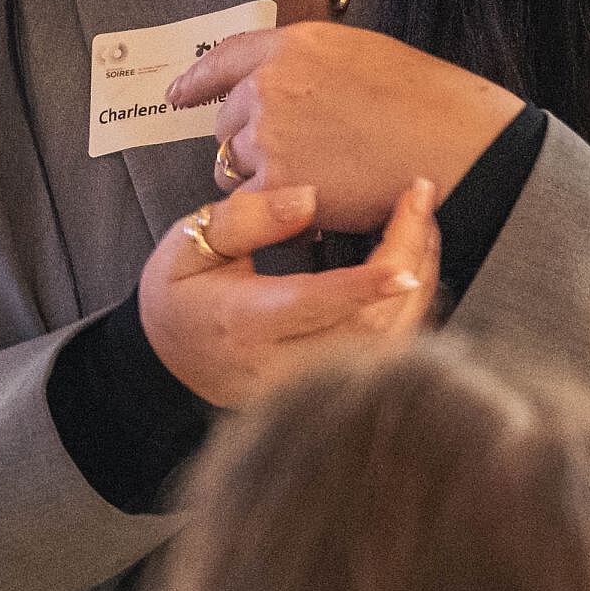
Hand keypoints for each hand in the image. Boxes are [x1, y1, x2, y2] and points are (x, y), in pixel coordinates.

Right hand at [137, 176, 440, 408]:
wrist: (167, 367)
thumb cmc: (178, 300)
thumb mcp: (186, 247)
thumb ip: (245, 221)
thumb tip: (308, 198)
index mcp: (242, 324)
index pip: (315, 303)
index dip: (369, 275)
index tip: (410, 228)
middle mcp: (281, 365)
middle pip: (369, 325)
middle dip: (410, 258)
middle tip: (421, 202)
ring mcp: (310, 387)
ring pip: (391, 344)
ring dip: (420, 281)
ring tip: (423, 227)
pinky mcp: (331, 391)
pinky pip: (390, 355)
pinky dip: (412, 308)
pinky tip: (414, 269)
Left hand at [168, 21, 521, 235]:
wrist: (464, 151)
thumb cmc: (432, 105)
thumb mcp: (367, 56)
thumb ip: (314, 67)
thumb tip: (287, 85)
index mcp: (296, 45)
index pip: (226, 56)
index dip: (198, 79)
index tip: (179, 94)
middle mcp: (271, 84)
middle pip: (228, 121)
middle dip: (250, 142)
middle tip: (299, 160)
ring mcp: (270, 135)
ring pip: (236, 166)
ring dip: (263, 180)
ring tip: (319, 183)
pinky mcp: (278, 185)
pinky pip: (252, 205)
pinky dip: (276, 215)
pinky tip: (315, 213)